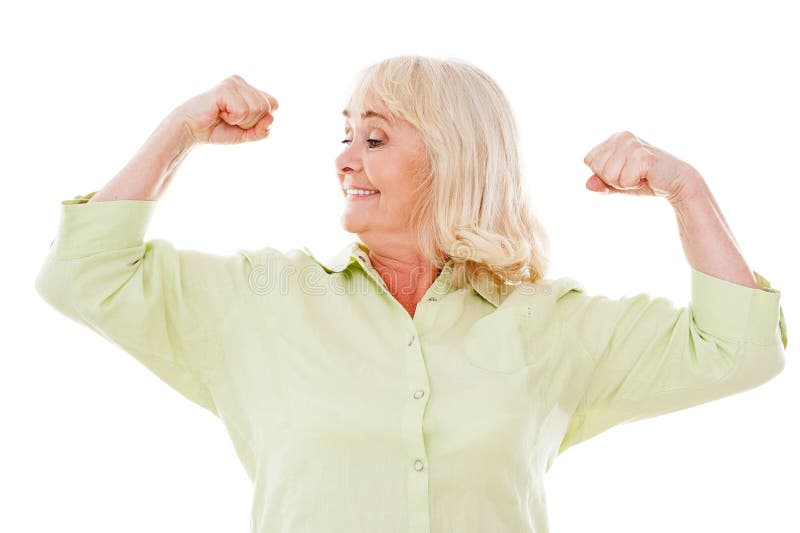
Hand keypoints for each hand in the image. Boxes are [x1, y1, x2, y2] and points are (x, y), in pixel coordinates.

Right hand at [171, 74, 278, 144]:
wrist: (191, 130)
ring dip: (241, 121)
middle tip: (230, 120)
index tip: (241, 121)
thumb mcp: (245, 134)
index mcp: (249, 89)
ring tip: (224, 116)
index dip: (261, 120)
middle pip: (266, 108)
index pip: (273, 104)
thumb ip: (262, 130)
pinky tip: (219, 113)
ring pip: (257, 109)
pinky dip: (233, 119)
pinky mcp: (225, 89)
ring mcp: (234, 83)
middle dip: (250, 122)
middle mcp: (242, 82)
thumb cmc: (217, 129)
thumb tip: (271, 118)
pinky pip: (243, 111)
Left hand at [583, 131, 700, 203]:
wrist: (677, 182)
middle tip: (633, 176)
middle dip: (612, 179)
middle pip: (596, 168)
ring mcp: (633, 144)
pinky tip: (647, 178)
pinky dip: (633, 185)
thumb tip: (587, 184)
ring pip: (609, 176)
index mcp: (614, 138)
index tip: (623, 172)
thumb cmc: (645, 180)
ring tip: (640, 176)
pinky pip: (623, 181)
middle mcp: (622, 136)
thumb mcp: (618, 183)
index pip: (588, 160)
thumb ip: (601, 183)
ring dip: (624, 183)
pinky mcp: (642, 156)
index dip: (602, 174)